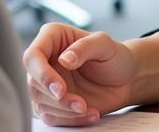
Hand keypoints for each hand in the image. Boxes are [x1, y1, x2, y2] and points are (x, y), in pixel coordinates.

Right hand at [23, 23, 138, 125]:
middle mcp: (46, 60)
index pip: (33, 56)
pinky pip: (52, 117)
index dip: (42, 74)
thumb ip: (84, 47)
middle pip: (34, 83)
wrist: (125, 79)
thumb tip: (64, 60)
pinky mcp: (54, 103)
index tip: (60, 89)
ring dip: (64, 111)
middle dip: (56, 98)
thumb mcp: (104, 44)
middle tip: (79, 103)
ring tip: (87, 108)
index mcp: (53, 37)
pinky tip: (90, 114)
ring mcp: (48, 83)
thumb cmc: (114, 55)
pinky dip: (71, 120)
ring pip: (41, 103)